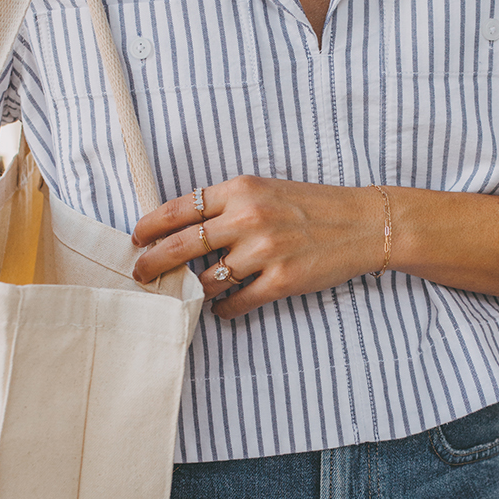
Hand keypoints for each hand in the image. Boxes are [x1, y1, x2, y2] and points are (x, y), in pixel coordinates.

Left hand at [132, 175, 384, 317]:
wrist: (362, 223)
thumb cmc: (313, 206)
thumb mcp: (265, 189)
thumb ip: (227, 204)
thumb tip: (183, 227)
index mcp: (240, 189)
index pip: (178, 209)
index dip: (149, 227)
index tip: (136, 238)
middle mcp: (247, 218)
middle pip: (180, 245)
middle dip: (152, 263)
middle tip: (141, 274)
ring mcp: (264, 251)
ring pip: (206, 280)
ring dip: (193, 290)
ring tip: (190, 292)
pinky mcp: (280, 281)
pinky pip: (235, 303)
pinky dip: (224, 309)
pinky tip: (223, 308)